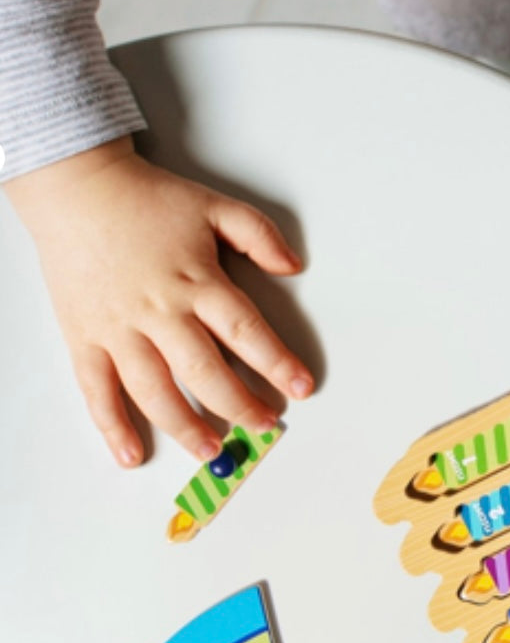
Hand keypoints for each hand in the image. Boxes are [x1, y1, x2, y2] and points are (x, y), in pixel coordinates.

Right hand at [5, 137, 312, 466]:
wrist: (76, 187)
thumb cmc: (147, 199)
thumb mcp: (214, 205)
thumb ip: (258, 235)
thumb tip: (295, 267)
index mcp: (196, 281)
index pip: (245, 331)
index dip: (276, 363)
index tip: (300, 388)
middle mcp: (159, 311)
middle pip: (204, 370)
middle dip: (238, 405)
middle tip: (263, 426)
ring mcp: (118, 328)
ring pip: (154, 389)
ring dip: (184, 425)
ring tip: (212, 450)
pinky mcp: (84, 337)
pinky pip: (96, 390)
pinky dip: (112, 426)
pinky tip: (130, 455)